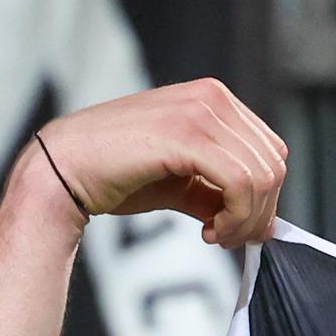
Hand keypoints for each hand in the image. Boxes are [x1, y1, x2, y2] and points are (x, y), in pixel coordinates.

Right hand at [26, 78, 287, 247]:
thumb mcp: (185, 182)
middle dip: (259, 213)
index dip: (265, 197)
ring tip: (216, 236)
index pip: (272, 151)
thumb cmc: (119, 176)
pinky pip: (240, 183)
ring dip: (246, 220)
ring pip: (261, 177)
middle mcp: (213, 97)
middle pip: (273, 166)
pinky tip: (209, 232)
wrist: (63, 170)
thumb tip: (266, 225)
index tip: (235, 225)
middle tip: (227, 238)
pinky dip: (235, 218)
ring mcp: (200, 111)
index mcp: (216, 99)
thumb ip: (223, 193)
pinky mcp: (187, 135)